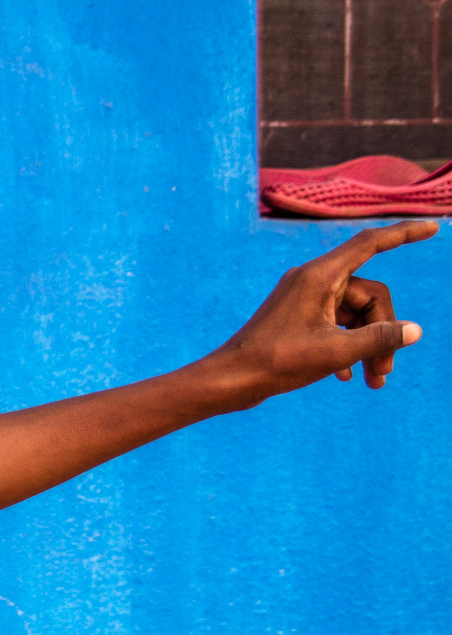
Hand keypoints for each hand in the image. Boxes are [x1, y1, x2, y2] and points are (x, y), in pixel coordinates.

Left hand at [211, 220, 434, 405]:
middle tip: (384, 373)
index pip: (371, 244)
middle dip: (383, 332)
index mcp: (319, 276)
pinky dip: (346, 347)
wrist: (228, 381)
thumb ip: (378, 339)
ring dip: (367, 346)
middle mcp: (312, 281)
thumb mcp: (335, 352)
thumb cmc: (275, 363)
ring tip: (374, 381)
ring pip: (354, 315)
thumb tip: (414, 331)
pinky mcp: (297, 319)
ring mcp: (303, 300)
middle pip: (370, 296)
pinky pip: (335, 324)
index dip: (404, 234)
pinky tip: (348, 377)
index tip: (434, 229)